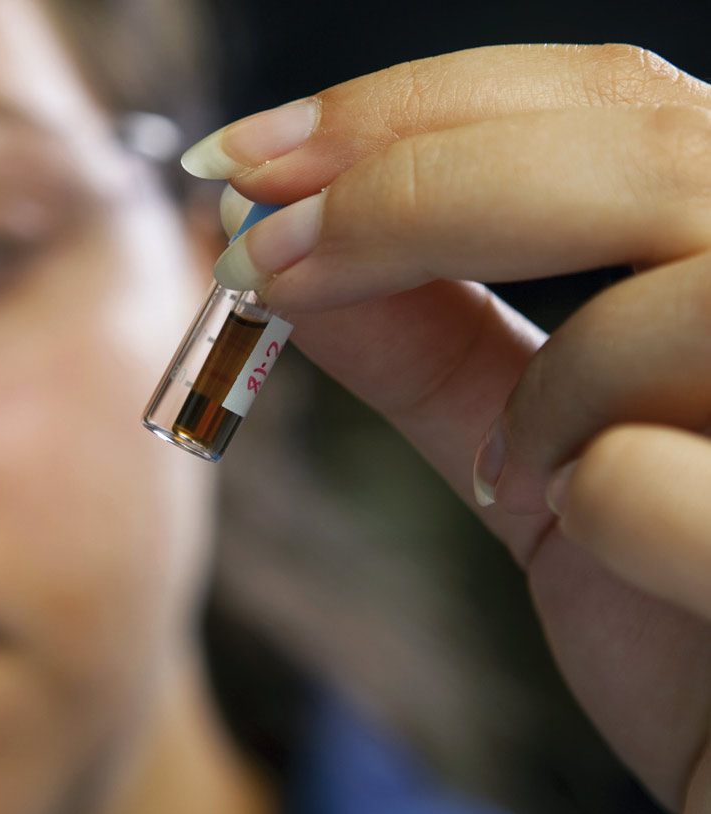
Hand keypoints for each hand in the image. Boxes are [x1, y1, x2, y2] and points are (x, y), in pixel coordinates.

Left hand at [184, 44, 710, 813]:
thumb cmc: (673, 614)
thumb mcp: (535, 457)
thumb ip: (430, 348)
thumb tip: (278, 243)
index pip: (604, 101)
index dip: (409, 112)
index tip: (245, 163)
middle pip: (637, 149)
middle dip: (407, 191)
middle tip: (258, 247)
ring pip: (685, 301)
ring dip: (551, 392)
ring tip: (519, 476)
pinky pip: (663, 482)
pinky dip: (599, 506)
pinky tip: (609, 548)